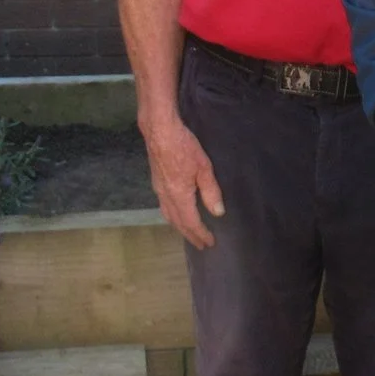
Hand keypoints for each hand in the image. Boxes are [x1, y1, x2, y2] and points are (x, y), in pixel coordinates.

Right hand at [142, 115, 225, 248]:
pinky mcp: (156, 181)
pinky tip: (177, 212)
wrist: (159, 131)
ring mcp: (159, 190)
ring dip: (180, 227)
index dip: (201, 234)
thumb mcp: (203, 168)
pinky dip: (172, 216)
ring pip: (168, 216)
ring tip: (189, 232)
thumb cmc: (183, 147)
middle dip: (190, 235)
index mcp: (179, 196)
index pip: (191, 222)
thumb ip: (211, 191)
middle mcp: (166, 197)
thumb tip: (218, 212)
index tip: (210, 243)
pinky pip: (164, 207)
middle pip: (178, 223)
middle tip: (201, 244)